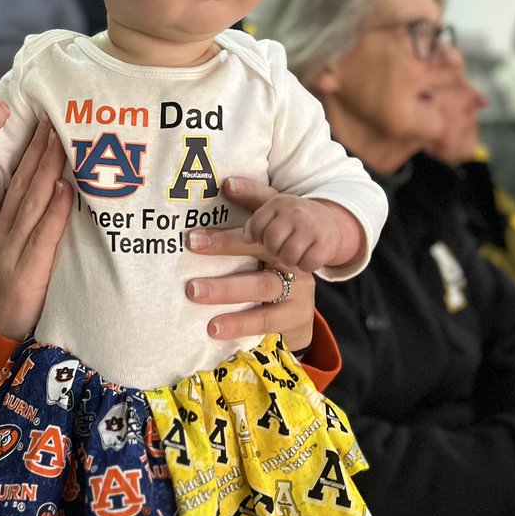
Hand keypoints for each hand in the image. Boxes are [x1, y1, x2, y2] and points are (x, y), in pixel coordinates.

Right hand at [0, 121, 71, 340]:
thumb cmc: (10, 299)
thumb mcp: (11, 258)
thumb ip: (28, 231)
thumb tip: (57, 198)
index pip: (14, 184)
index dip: (28, 155)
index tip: (42, 126)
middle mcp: (3, 234)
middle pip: (22, 185)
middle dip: (39, 151)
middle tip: (54, 118)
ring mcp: (13, 252)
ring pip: (32, 203)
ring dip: (48, 169)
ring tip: (61, 141)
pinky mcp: (27, 272)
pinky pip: (43, 235)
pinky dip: (55, 210)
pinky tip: (65, 189)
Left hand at [186, 177, 315, 349]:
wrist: (323, 251)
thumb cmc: (279, 235)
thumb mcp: (271, 214)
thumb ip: (250, 200)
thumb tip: (225, 182)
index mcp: (279, 236)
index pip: (250, 237)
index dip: (222, 242)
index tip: (192, 242)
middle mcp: (289, 260)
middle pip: (258, 273)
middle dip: (226, 285)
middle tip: (191, 289)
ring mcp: (297, 288)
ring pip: (264, 296)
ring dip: (235, 309)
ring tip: (209, 322)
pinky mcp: (298, 313)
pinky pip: (273, 322)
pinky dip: (248, 328)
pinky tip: (223, 334)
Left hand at [243, 192, 364, 272]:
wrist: (329, 223)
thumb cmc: (290, 218)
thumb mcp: (270, 204)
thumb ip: (248, 196)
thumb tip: (228, 185)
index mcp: (278, 202)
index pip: (256, 226)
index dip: (256, 237)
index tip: (260, 237)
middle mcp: (296, 212)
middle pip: (271, 242)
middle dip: (274, 249)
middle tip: (281, 244)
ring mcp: (312, 228)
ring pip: (288, 255)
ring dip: (289, 258)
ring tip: (293, 249)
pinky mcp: (325, 244)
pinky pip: (306, 264)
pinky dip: (304, 264)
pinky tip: (307, 254)